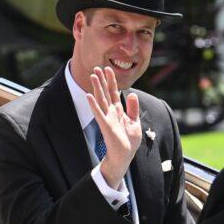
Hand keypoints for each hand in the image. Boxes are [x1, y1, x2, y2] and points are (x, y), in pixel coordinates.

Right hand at [86, 67, 141, 188]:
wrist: (125, 155)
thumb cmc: (128, 141)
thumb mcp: (135, 122)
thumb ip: (133, 108)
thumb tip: (133, 94)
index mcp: (118, 111)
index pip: (114, 92)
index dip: (111, 81)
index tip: (108, 69)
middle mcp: (111, 112)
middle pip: (106, 93)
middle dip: (102, 80)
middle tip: (97, 67)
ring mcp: (107, 118)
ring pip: (101, 99)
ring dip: (97, 87)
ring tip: (93, 76)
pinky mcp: (105, 125)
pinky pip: (98, 112)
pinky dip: (94, 104)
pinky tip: (89, 95)